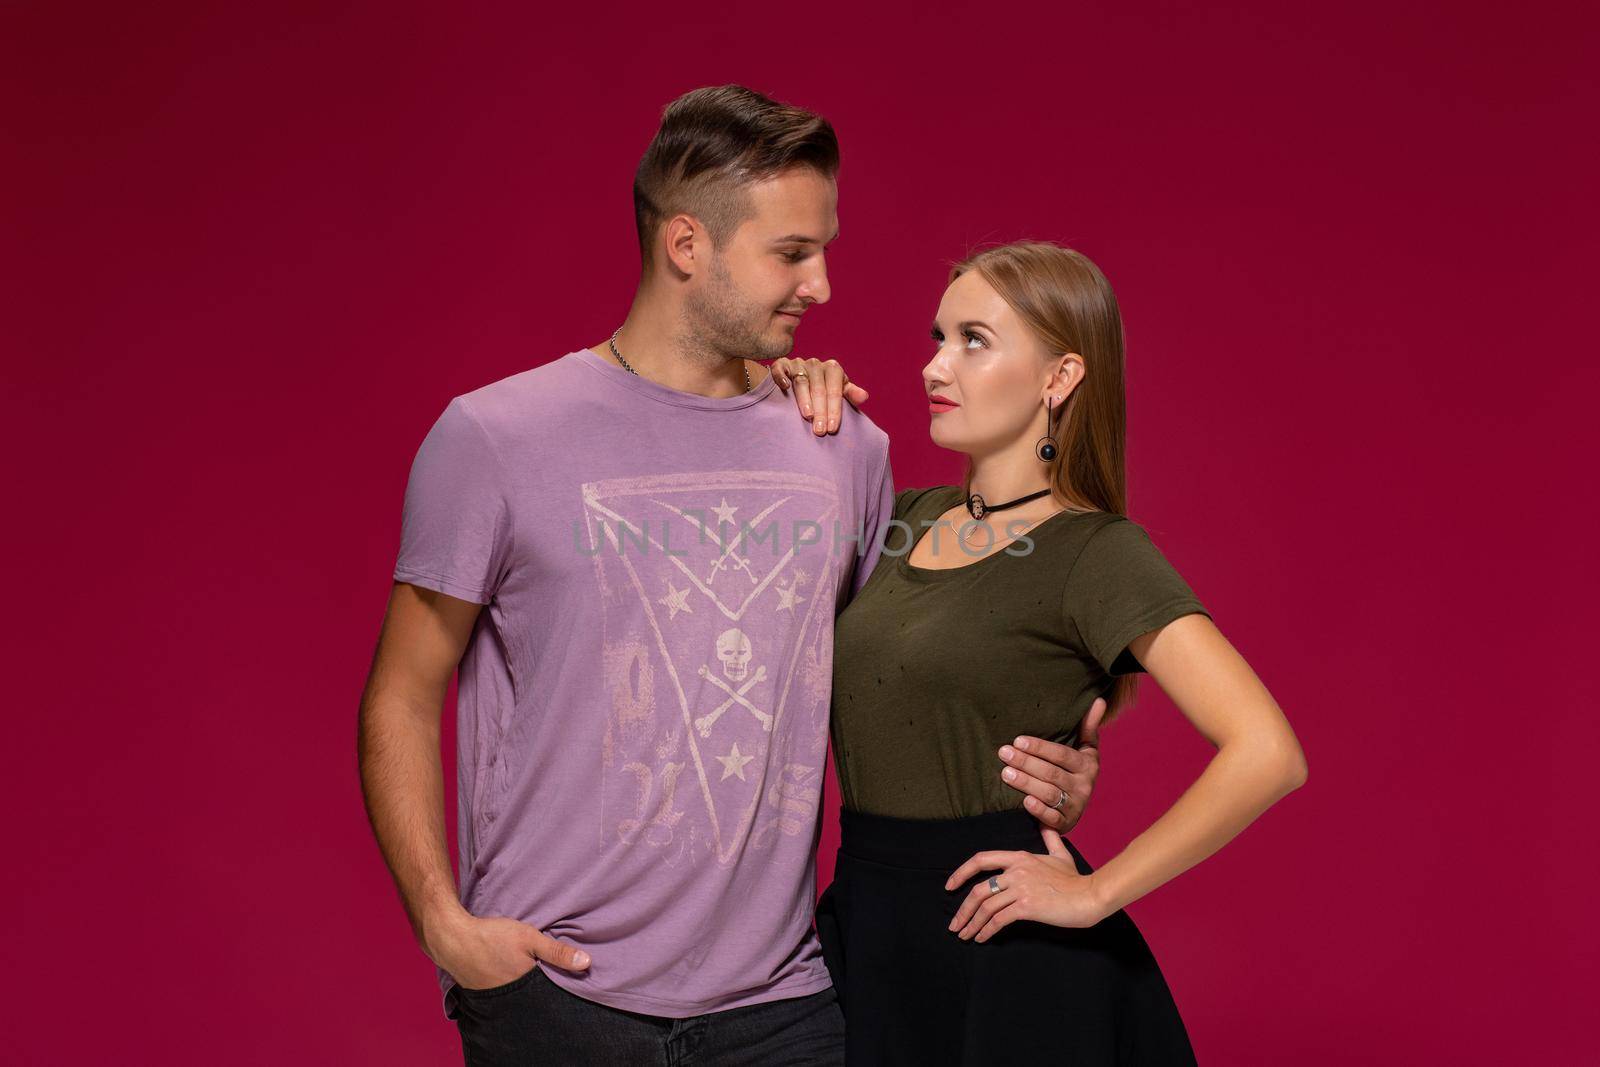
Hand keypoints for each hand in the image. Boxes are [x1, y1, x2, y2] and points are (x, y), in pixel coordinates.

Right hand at [424, 910, 590, 990]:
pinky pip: (504, 993)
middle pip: (535, 995)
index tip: (570, 981)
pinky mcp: (484, 993)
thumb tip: (587, 963)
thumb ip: (558, 952)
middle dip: (543, 988)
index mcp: (526, 985)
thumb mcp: (529, 938)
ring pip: (520, 995)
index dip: (561, 986)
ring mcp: (496, 996)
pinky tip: (510, 974)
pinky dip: (510, 985)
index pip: (551, 992)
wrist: (452, 939)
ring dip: (526, 987)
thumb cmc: (492, 936)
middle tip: (547, 976)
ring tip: (528, 974)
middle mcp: (512, 996)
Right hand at [770, 356, 868, 434]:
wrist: (805, 376)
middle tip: (820, 430)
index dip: (834, 410)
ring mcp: (798, 363)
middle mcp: (816, 364)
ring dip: (804, 400)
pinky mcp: (782, 364)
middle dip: (821, 411)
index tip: (832, 428)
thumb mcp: (840, 390)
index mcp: (832, 369)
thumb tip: (864, 397)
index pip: (835, 391)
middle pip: (819, 388)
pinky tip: (784, 387)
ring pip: (801, 382)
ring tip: (808, 416)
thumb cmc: (826, 388)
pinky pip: (780, 368)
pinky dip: (781, 376)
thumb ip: (850, 394)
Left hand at [943, 826, 1109, 940]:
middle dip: (963, 909)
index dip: (961, 873)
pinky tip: (982, 938)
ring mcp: (1021, 888)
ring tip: (965, 935)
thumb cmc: (1075, 878)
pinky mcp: (1027, 906)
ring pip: (986, 906)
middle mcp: (1016, 870)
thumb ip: (1049, 838)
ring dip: (972, 923)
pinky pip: (999, 919)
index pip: (981, 859)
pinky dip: (987, 930)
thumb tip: (1045, 823)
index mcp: (1019, 857)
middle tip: (955, 924)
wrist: (1090, 896)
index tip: (949, 887)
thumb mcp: (1060, 854)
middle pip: (978, 889)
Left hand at [998, 696, 1105, 832]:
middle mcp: (1084, 786)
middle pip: (1052, 773)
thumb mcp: (1085, 750)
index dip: (1040, 747)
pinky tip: (1025, 802)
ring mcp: (1075, 806)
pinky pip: (1052, 818)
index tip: (1018, 740)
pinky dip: (1039, 811)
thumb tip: (1100, 701)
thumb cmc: (1074, 771)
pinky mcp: (1065, 823)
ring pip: (1049, 794)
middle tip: (1004, 753)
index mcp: (1087, 765)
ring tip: (1005, 773)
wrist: (1075, 807)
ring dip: (1026, 783)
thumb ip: (1089, 727)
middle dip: (1026, 762)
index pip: (1062, 754)